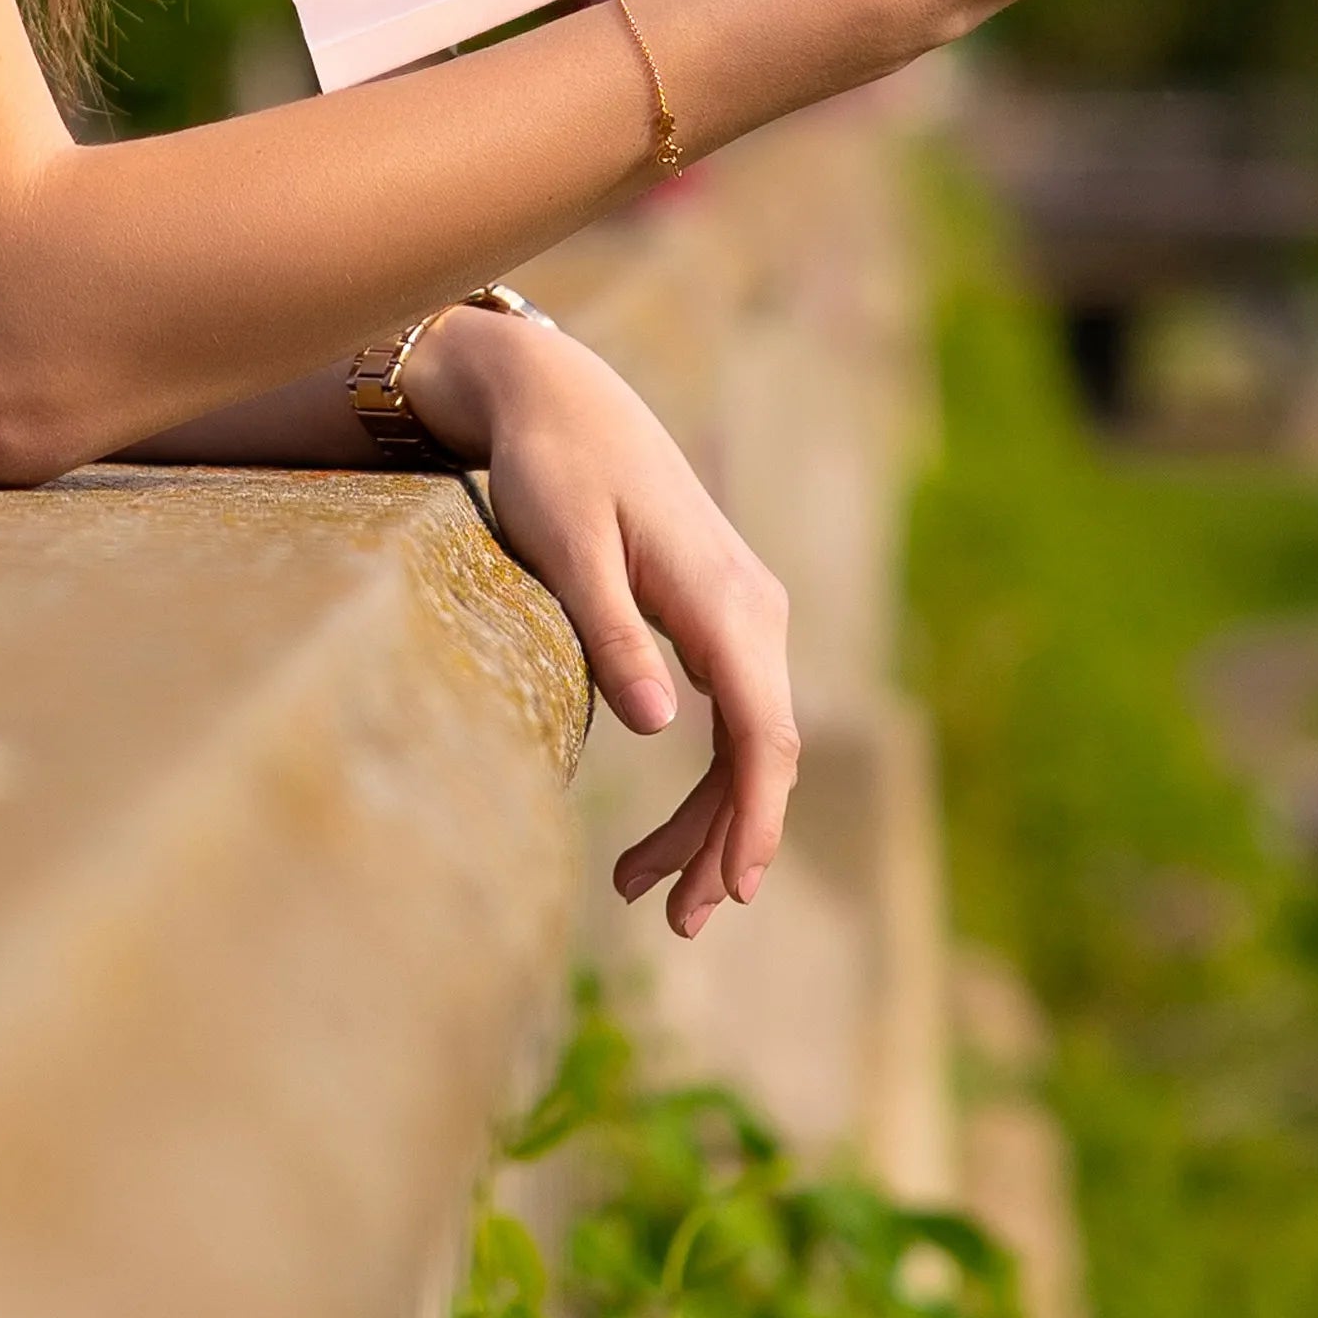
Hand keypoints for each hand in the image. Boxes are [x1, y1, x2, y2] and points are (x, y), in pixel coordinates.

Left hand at [403, 307, 798, 939]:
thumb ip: (613, 632)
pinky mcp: (715, 616)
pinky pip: (730, 714)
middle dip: (726, 842)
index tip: (734, 889)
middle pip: (760, 752)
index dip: (754, 817)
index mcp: (725, 598)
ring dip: (709, 820)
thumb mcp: (567, 545)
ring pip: (747, 741)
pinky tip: (663, 828)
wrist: (562, 397)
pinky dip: (705, 777)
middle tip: (673, 920)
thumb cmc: (555, 467)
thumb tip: (659, 727)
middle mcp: (752, 608)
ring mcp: (741, 613)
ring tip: (644, 891)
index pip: (762, 733)